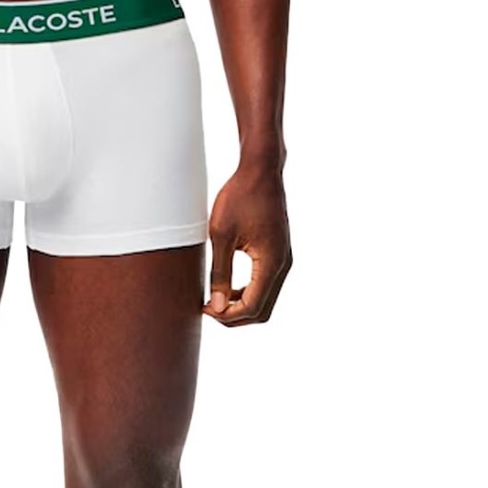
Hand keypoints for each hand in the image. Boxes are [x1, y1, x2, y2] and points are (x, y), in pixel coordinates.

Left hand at [203, 161, 291, 325]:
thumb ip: (219, 274)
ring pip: (265, 301)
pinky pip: (266, 286)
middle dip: (234, 317)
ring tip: (214, 299)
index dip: (226, 315)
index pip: (251, 307)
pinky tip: (226, 288)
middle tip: (208, 309)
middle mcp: (282, 265)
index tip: (204, 308)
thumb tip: (216, 307)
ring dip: (240, 306)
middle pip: (262, 311)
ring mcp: (283, 260)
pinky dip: (247, 293)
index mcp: (271, 262)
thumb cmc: (239, 197)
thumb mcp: (221, 236)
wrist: (260, 171)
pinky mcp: (278, 255)